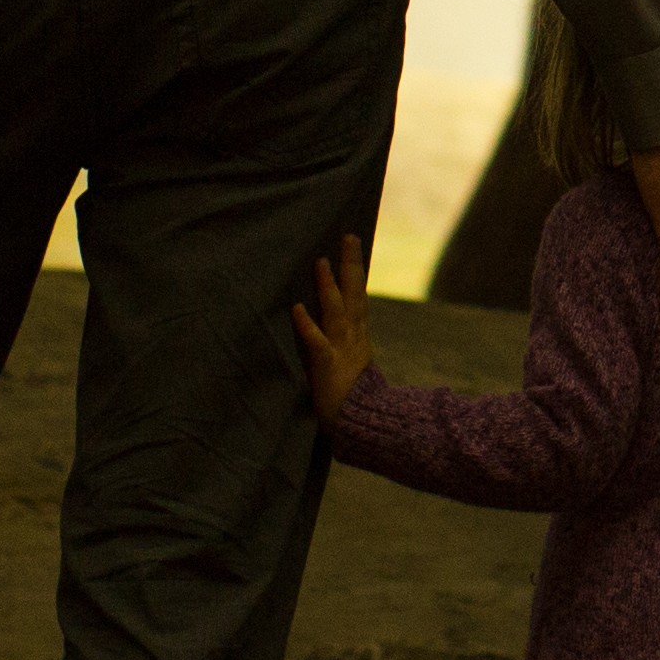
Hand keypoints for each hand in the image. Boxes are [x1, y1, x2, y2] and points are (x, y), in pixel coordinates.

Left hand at [289, 237, 375, 419]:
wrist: (362, 423)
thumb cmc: (354, 396)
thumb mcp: (353, 362)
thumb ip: (347, 341)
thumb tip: (342, 323)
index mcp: (359, 334)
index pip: (358, 295)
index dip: (355, 269)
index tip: (351, 243)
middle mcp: (353, 336)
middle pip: (355, 294)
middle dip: (351, 265)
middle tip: (348, 236)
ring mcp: (341, 349)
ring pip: (337, 311)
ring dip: (328, 286)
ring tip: (321, 262)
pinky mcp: (327, 364)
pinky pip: (316, 341)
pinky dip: (306, 325)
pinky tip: (297, 308)